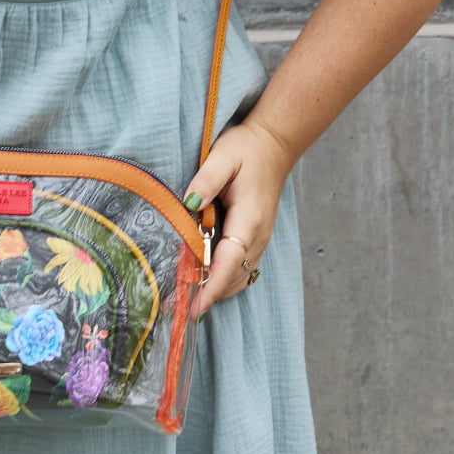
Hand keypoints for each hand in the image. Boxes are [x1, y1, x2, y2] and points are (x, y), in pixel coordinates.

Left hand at [182, 120, 293, 315]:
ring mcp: (260, 239)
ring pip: (239, 277)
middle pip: (234, 277)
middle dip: (210, 295)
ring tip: (189, 300)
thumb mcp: (223, 157)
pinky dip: (224, 279)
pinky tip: (204, 280)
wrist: (273, 145)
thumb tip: (189, 205)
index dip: (212, 286)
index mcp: (248, 219)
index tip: (196, 307)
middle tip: (181, 309)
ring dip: (217, 290)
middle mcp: (258, 236)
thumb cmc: (246, 149)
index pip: (229, 262)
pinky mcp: (256, 238)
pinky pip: (241, 268)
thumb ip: (206, 180)